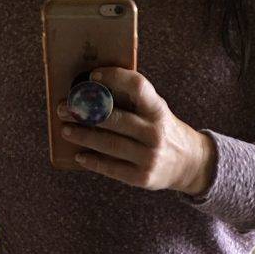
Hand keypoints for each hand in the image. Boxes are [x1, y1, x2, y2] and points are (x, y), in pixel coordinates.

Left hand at [57, 67, 214, 194]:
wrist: (190, 163)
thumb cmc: (163, 131)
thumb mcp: (157, 111)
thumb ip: (134, 102)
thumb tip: (93, 90)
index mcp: (158, 109)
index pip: (137, 86)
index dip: (114, 78)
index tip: (93, 76)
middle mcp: (155, 132)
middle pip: (115, 119)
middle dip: (85, 112)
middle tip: (64, 108)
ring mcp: (149, 157)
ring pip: (109, 144)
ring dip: (83, 136)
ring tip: (66, 130)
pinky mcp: (142, 177)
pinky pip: (111, 168)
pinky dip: (93, 161)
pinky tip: (80, 155)